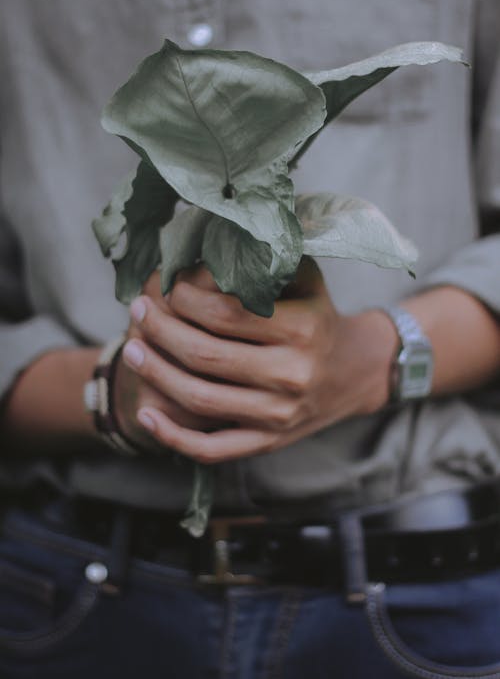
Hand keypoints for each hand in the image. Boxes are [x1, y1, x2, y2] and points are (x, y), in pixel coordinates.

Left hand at [119, 260, 397, 460]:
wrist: (354, 373)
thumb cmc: (319, 315)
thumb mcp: (306, 278)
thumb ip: (267, 258)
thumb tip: (213, 233)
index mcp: (303, 328)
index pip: (225, 314)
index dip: (184, 300)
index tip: (165, 287)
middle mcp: (292, 375)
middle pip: (206, 355)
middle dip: (160, 331)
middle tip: (137, 311)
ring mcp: (280, 415)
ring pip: (201, 399)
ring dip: (157, 374)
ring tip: (131, 350)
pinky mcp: (269, 442)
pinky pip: (214, 449)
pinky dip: (174, 437)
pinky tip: (147, 414)